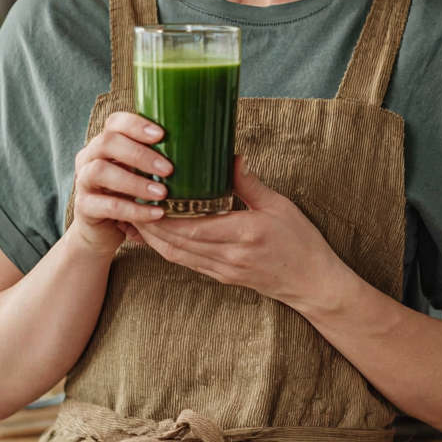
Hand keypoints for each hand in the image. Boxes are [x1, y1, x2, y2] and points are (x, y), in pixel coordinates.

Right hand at [70, 111, 168, 256]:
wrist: (102, 230)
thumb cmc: (129, 193)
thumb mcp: (141, 172)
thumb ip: (157, 158)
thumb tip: (202, 148)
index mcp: (105, 142)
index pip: (115, 122)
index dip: (136, 124)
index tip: (161, 135)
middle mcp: (89, 156)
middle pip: (107, 143)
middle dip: (140, 154)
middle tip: (168, 169)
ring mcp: (83, 181)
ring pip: (101, 171)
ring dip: (135, 181)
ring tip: (162, 193)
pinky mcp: (83, 207)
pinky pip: (107, 205)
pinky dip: (134, 210)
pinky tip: (156, 214)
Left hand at [125, 159, 341, 307]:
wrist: (314, 284)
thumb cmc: (301, 242)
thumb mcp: (280, 205)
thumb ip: (251, 184)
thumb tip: (232, 157)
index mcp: (243, 233)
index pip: (193, 226)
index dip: (164, 215)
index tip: (146, 195)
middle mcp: (229, 255)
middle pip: (177, 242)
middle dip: (149, 224)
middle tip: (128, 201)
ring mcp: (223, 269)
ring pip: (177, 255)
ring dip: (152, 238)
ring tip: (133, 217)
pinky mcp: (223, 276)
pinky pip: (187, 262)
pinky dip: (167, 249)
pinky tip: (155, 236)